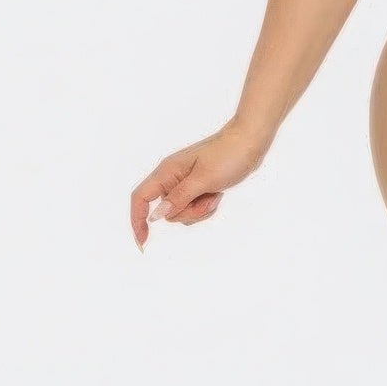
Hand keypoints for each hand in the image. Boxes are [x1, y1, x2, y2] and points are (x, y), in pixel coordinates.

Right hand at [130, 117, 269, 249]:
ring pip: (182, 212)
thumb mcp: (203, 180)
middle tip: (208, 198)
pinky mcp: (197, 187)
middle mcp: (171, 178)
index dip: (137, 220)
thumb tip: (156, 216)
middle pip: (167, 211)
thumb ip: (179, 198)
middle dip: (189, 212)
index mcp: (167, 172)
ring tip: (215, 194)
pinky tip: (218, 194)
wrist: (249, 143)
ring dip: (200, 210)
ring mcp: (184, 183)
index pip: (141, 198)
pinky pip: (195, 208)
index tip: (143, 242)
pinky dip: (206, 207)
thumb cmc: (227, 156)